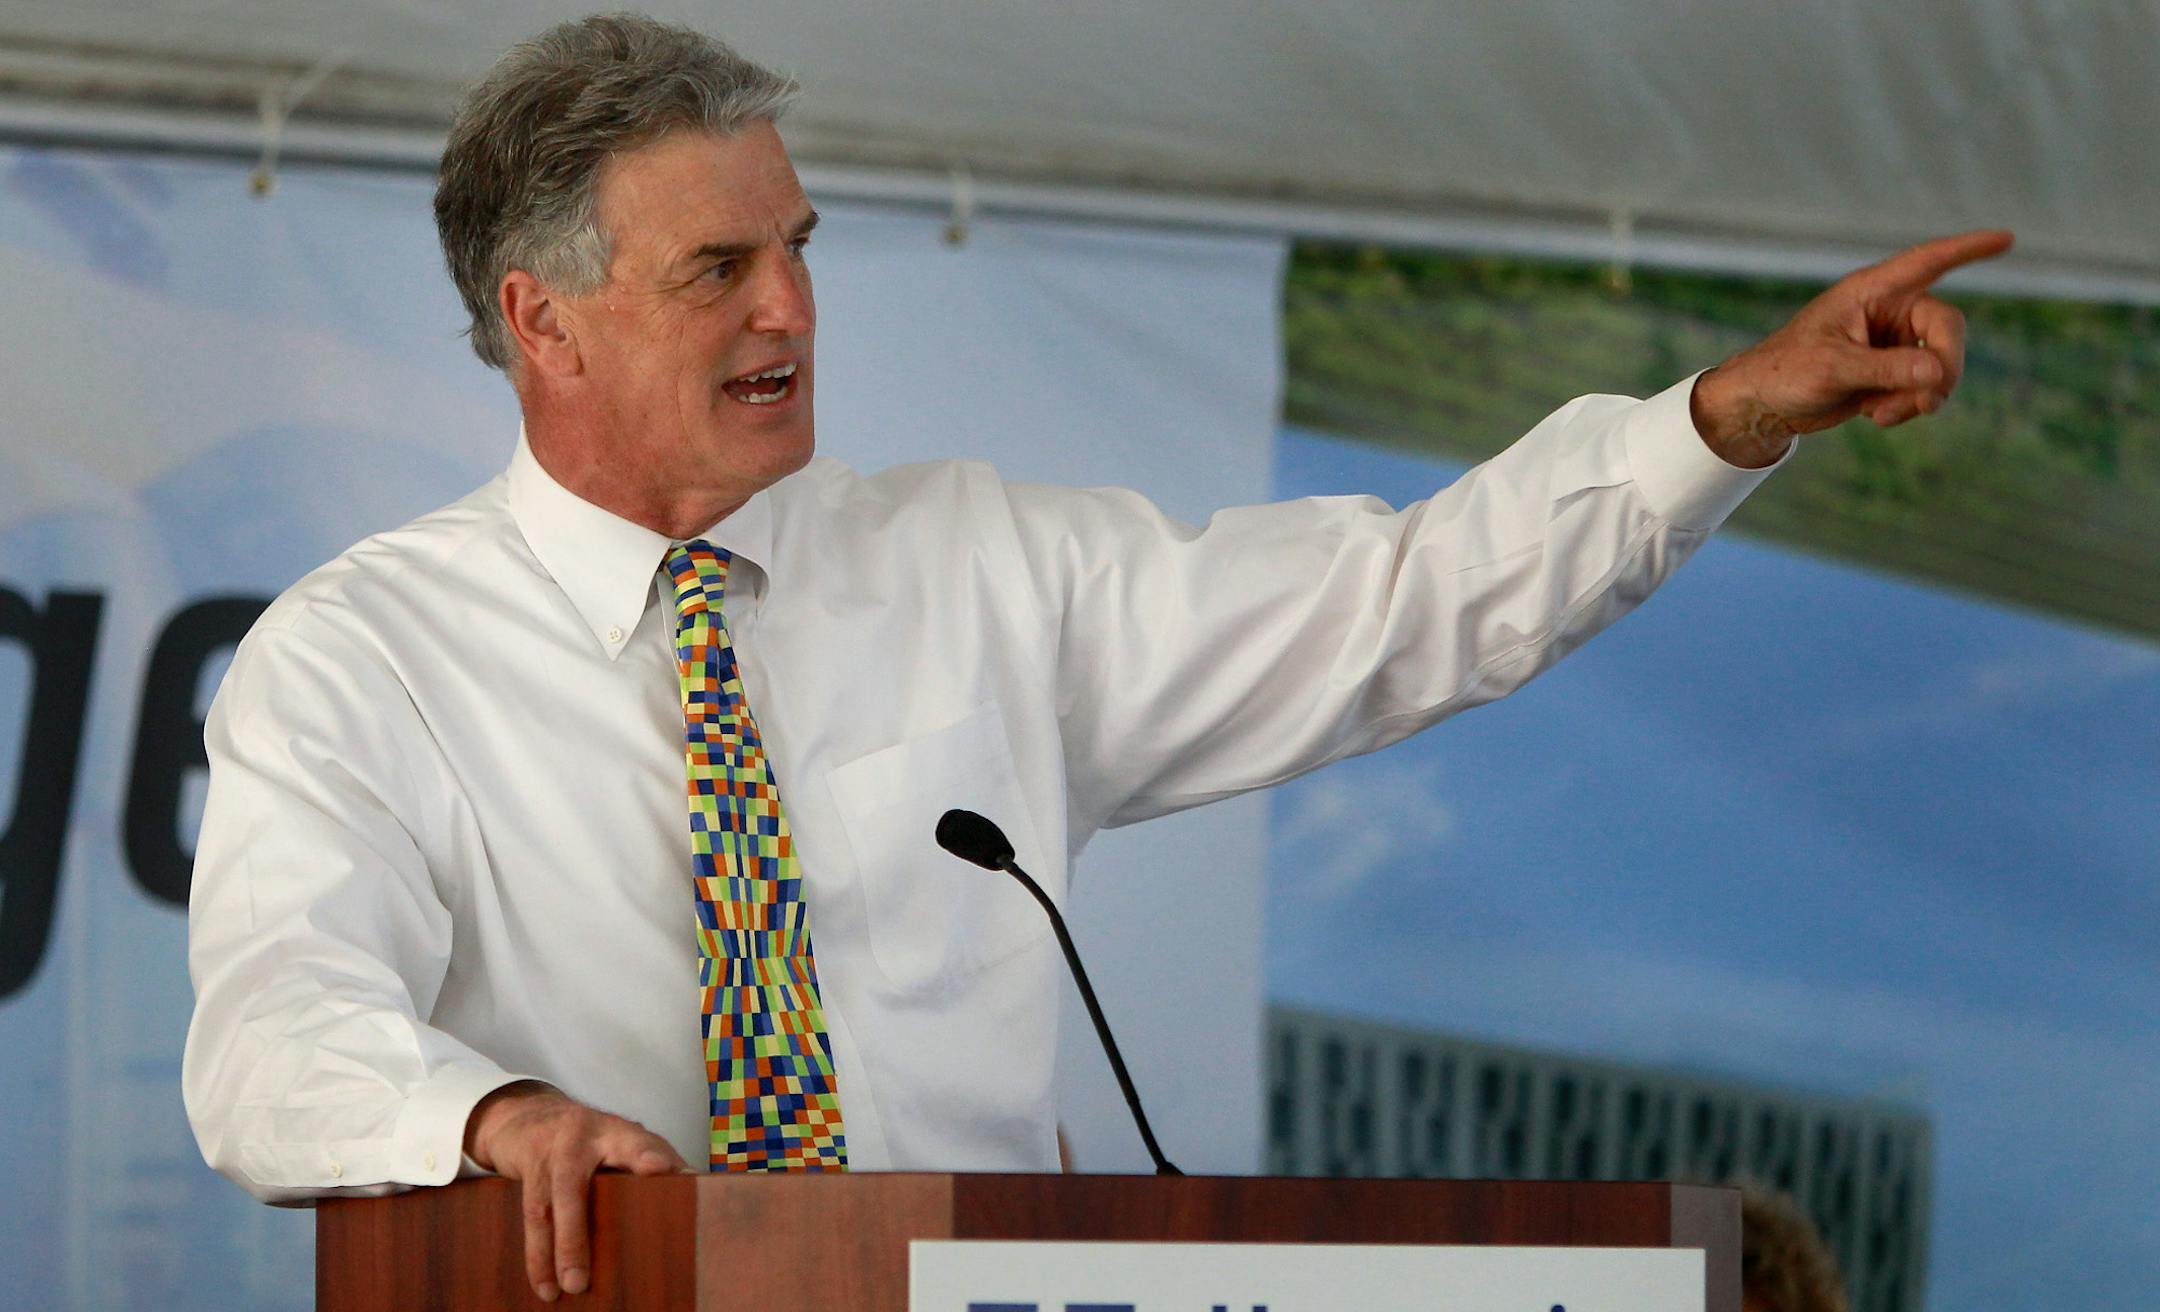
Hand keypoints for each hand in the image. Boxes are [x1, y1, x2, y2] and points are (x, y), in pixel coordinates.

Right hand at [463, 1081, 692, 1301]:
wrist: (528, 1114)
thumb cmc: (590, 1138)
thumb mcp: (622, 1139)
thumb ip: (654, 1159)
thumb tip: (698, 1186)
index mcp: (616, 1132)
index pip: (635, 1142)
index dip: (646, 1155)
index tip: (660, 1169)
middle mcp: (580, 1139)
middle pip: (574, 1185)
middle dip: (577, 1232)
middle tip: (584, 1274)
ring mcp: (549, 1154)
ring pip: (547, 1208)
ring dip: (559, 1251)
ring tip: (571, 1288)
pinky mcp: (527, 1170)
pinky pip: (531, 1216)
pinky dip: (537, 1256)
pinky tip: (545, 1285)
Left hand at [1688, 229, 2015, 467]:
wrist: (1763, 404)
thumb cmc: (1786, 371)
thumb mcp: (1833, 369)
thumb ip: (1886, 368)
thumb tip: (1938, 372)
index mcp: (1870, 292)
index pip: (1927, 262)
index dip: (1968, 249)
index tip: (2007, 238)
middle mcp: (1887, 311)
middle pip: (1948, 329)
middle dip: (1944, 367)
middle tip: (1929, 401)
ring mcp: (1892, 342)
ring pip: (1941, 363)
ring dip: (1923, 395)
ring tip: (1883, 415)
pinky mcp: (1891, 371)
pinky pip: (1925, 387)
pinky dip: (1909, 405)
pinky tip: (1875, 416)